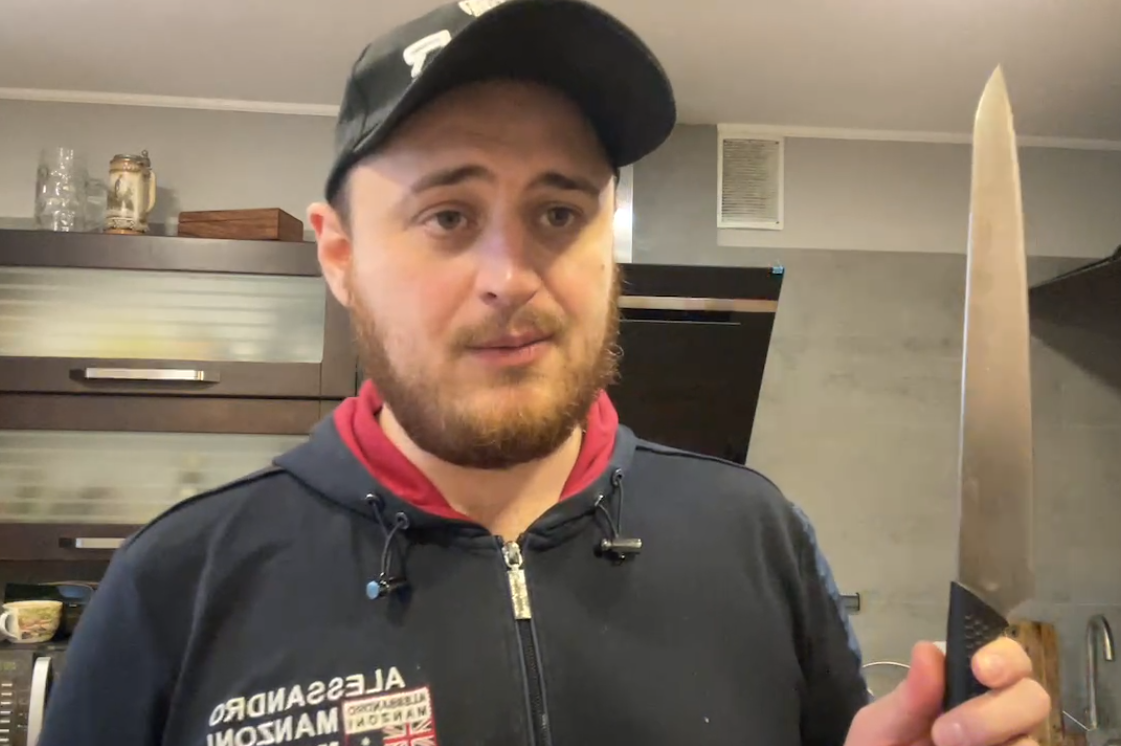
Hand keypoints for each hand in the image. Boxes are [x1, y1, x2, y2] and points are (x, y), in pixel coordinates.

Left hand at [845, 637, 1050, 745]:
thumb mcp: (878, 730)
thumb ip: (906, 697)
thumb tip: (929, 650)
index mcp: (961, 688)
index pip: (1005, 658)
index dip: (1004, 658)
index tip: (981, 669)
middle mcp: (995, 718)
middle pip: (1034, 698)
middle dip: (997, 711)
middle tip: (946, 732)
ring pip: (1032, 742)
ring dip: (998, 742)